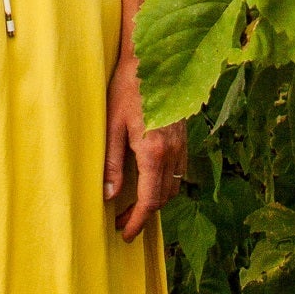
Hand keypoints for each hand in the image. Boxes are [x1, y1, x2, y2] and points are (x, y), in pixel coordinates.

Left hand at [105, 52, 185, 243]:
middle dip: (145, 215)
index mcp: (153, 152)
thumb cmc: (126, 88)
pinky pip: (180, 169)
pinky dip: (166, 182)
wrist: (152, 58)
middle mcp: (172, 151)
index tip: (125, 234)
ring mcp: (182, 143)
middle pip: (164, 197)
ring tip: (135, 205)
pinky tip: (151, 180)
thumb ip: (112, 163)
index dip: (137, 221)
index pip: (149, 201)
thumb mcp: (111, 126)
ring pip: (174, 185)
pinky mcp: (184, 135)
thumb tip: (110, 196)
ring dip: (157, 200)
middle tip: (123, 222)